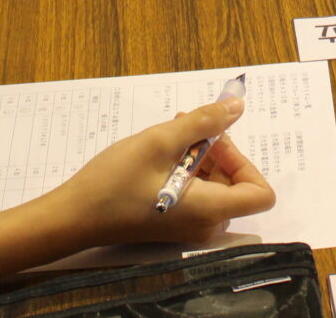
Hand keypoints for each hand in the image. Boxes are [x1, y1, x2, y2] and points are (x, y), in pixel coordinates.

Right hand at [47, 99, 275, 247]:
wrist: (74, 216)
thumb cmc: (114, 181)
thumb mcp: (161, 141)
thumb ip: (203, 122)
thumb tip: (237, 106)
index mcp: (209, 211)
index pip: (261, 193)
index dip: (245, 161)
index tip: (215, 141)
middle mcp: (206, 226)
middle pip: (237, 185)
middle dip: (218, 151)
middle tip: (188, 128)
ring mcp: (190, 228)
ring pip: (216, 186)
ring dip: (201, 156)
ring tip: (172, 135)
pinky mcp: (174, 224)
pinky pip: (198, 194)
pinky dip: (188, 169)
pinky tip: (163, 151)